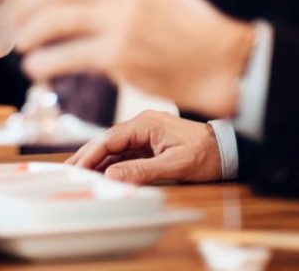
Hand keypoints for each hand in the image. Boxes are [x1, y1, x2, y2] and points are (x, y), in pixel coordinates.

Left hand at [8, 0, 253, 117]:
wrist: (217, 59)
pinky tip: (35, 66)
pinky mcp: (117, 52)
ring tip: (23, 42)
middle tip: (13, 18)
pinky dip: (42, 61)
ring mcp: (119, 16)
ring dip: (28, 32)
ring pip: (51, 19)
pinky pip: (64, 55)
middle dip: (22, 4)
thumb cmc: (176, 21)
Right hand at [69, 110, 221, 183]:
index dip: (92, 154)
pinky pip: (127, 153)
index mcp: (146, 123)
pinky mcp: (151, 143)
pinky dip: (113, 162)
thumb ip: (142, 170)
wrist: (230, 150)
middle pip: (108, 141)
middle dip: (88, 155)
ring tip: (79, 172)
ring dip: (98, 160)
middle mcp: (143, 125)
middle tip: (68, 170)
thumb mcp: (175, 164)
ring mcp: (147, 134)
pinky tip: (102, 171)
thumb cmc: (206, 154)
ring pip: (116, 147)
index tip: (76, 168)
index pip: (111, 138)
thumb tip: (112, 176)